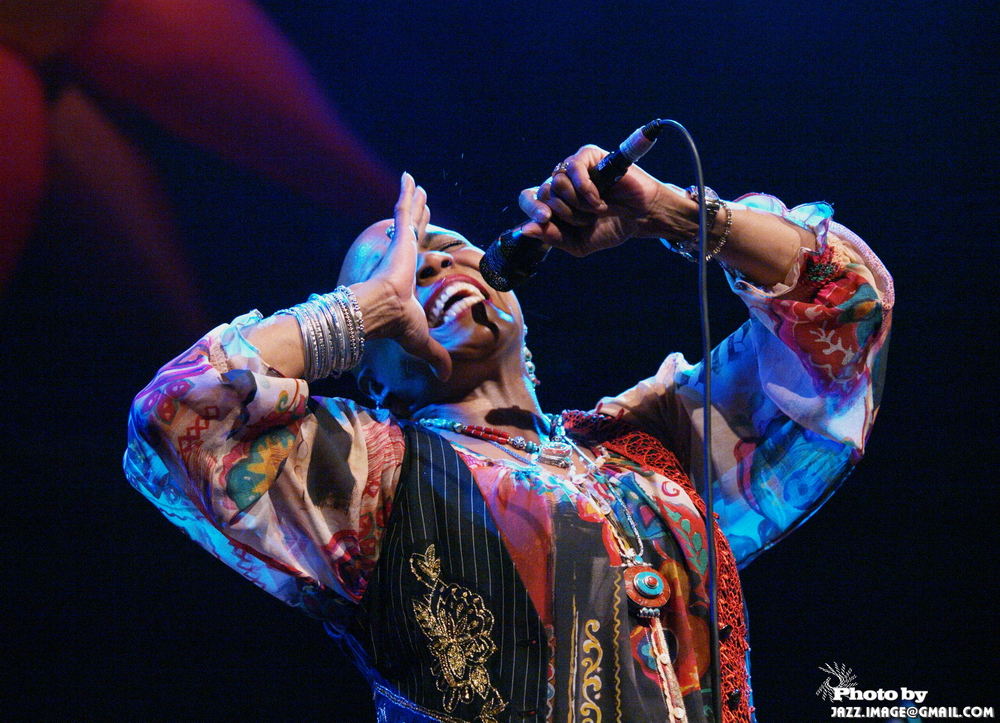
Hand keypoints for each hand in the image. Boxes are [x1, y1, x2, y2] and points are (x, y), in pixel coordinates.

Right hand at [364, 173, 451, 379]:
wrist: (384, 312)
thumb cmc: (398, 325)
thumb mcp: (424, 339)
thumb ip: (435, 354)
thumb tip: (445, 377)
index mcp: (404, 277)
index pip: (413, 253)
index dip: (416, 241)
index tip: (417, 230)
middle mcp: (401, 258)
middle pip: (412, 230)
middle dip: (417, 214)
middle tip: (421, 198)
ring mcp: (399, 246)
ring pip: (408, 216)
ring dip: (412, 199)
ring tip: (415, 182)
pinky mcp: (399, 238)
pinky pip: (404, 210)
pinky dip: (407, 193)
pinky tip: (410, 176)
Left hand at [517, 145, 697, 255]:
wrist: (639, 218)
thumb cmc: (609, 228)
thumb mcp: (578, 242)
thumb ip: (552, 237)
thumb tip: (525, 229)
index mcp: (553, 202)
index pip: (527, 198)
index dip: (532, 208)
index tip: (544, 219)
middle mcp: (560, 183)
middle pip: (543, 193)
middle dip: (565, 214)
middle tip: (586, 219)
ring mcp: (573, 168)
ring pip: (557, 182)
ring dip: (577, 203)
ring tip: (595, 209)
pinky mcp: (588, 156)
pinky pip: (574, 168)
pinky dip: (585, 189)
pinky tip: (597, 198)